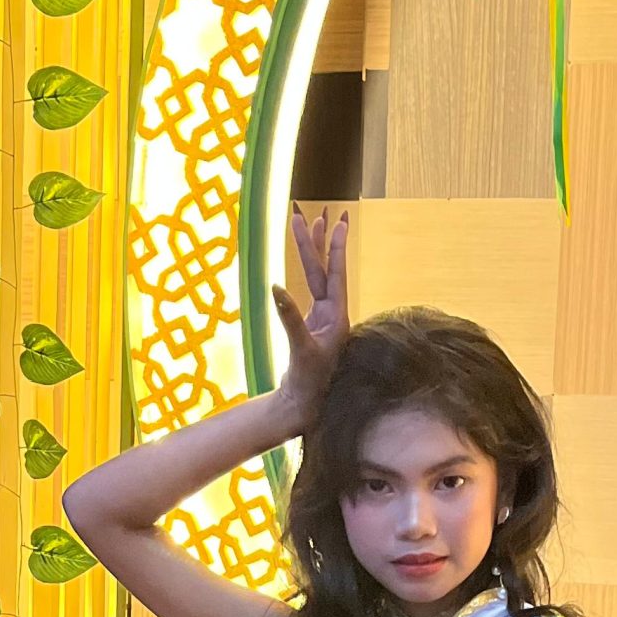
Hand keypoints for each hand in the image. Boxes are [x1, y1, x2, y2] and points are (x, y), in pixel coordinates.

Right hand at [272, 206, 350, 426]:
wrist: (304, 405)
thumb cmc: (308, 382)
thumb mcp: (300, 348)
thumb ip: (289, 317)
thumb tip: (275, 288)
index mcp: (336, 317)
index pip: (336, 274)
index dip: (336, 247)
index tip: (340, 222)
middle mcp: (332, 314)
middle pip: (323, 269)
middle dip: (318, 241)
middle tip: (315, 212)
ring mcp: (322, 318)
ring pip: (315, 277)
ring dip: (310, 252)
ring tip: (308, 223)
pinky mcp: (310, 324)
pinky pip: (307, 290)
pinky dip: (302, 273)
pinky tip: (300, 259)